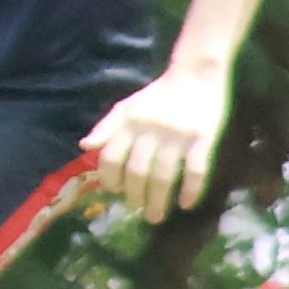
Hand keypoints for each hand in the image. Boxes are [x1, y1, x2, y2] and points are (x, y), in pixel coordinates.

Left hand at [86, 50, 230, 222]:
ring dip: (158, 201)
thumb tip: (85, 147)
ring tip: (155, 215)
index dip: (110, 178)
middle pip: (137, 172)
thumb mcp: (128, 105)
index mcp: (130, 121)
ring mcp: (177, 136)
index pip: (111, 157)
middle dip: (135, 197)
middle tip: (137, 209)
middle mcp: (150, 130)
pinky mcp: (203, 139)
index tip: (115, 192)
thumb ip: (107, 126)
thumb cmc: (160, 93)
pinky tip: (185, 204)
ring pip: (163, 177)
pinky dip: (190, 191)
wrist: (197, 73)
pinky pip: (195, 171)